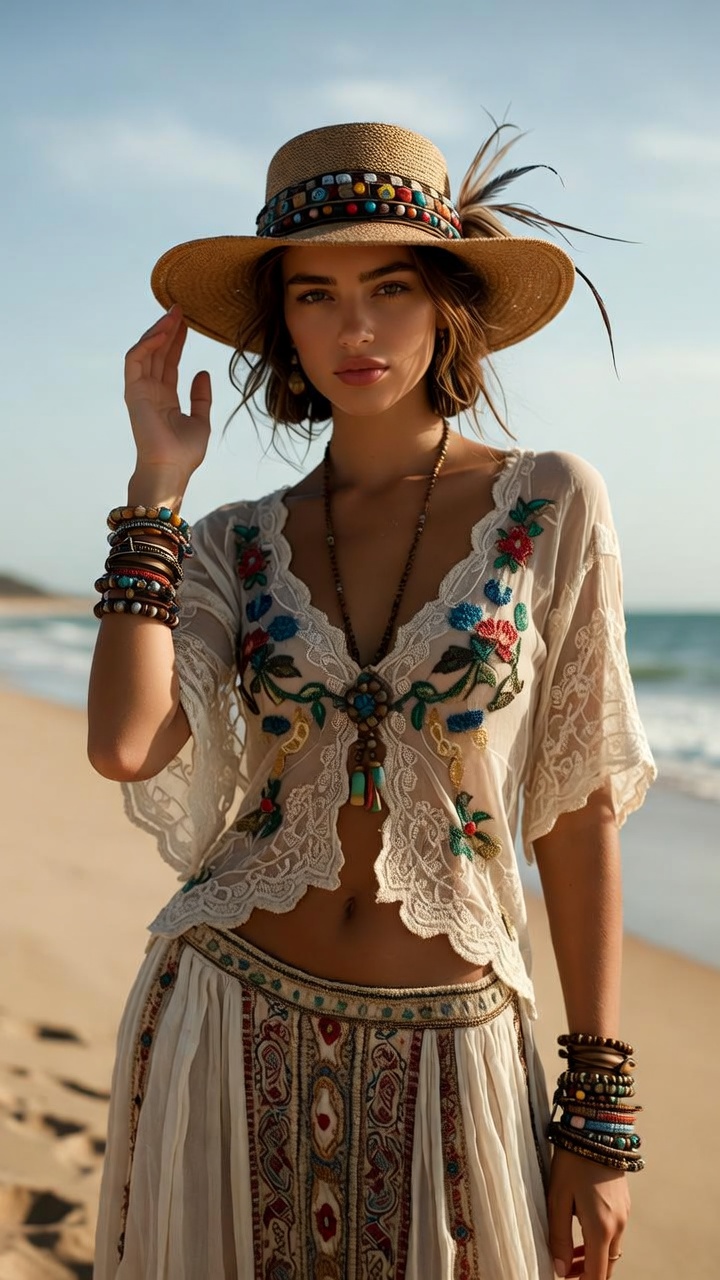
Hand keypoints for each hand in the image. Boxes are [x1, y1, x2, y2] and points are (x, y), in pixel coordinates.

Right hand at [124, 305, 211, 482]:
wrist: (170, 469)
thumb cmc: (184, 453)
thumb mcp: (201, 421)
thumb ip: (201, 397)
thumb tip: (203, 373)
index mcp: (165, 397)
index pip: (169, 362)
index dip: (177, 341)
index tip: (187, 322)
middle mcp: (150, 391)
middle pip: (158, 352)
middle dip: (168, 329)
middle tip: (180, 308)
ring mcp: (140, 390)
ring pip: (146, 351)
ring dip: (158, 331)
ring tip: (174, 314)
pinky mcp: (133, 391)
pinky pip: (136, 359)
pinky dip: (148, 343)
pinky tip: (165, 331)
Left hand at [547, 1148, 629, 1278]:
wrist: (596, 1129)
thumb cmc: (571, 1162)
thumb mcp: (557, 1199)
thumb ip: (558, 1237)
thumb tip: (560, 1269)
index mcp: (601, 1228)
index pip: (597, 1275)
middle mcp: (618, 1225)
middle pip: (607, 1266)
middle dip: (587, 1274)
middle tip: (564, 1270)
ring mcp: (625, 1214)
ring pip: (611, 1250)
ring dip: (593, 1258)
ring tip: (569, 1255)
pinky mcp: (624, 1204)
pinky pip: (614, 1233)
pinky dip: (600, 1241)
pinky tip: (582, 1230)